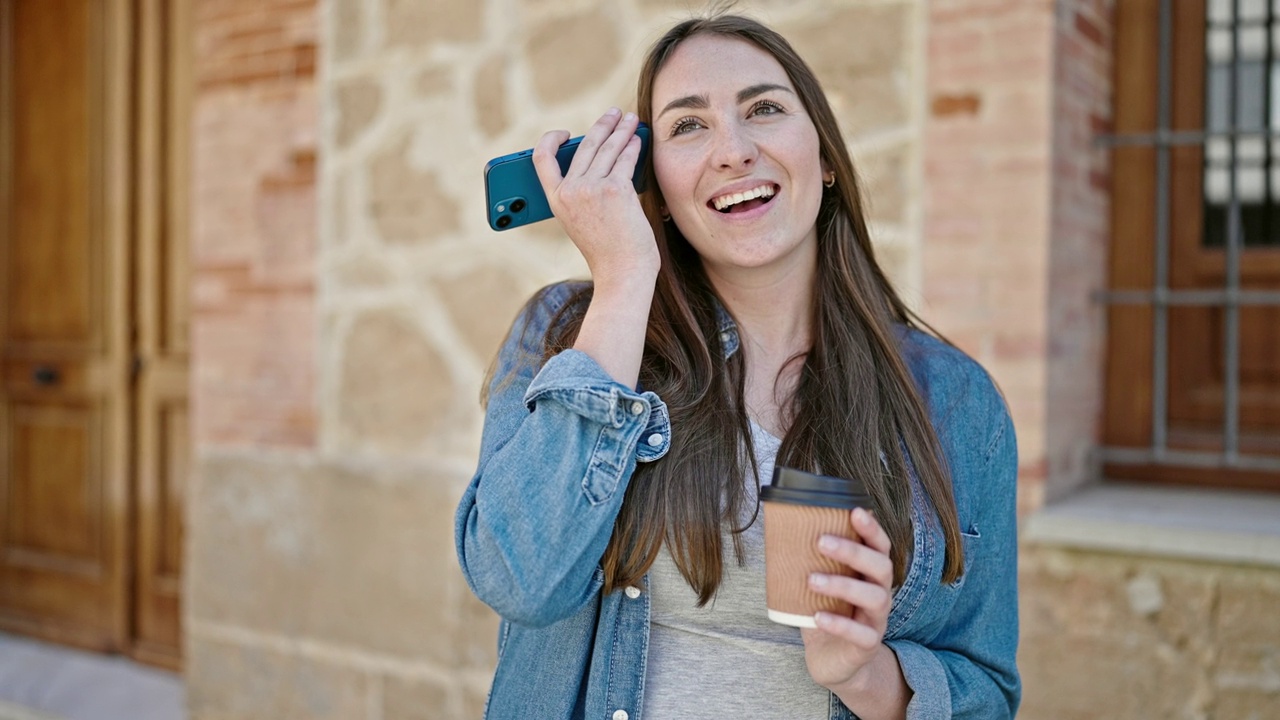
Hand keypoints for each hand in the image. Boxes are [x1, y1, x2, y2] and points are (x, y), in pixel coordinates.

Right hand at [532, 109, 658, 284]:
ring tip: (631, 119)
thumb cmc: (607, 251)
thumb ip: (581, 193)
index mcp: (556, 200)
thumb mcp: (581, 221)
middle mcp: (570, 191)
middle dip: (603, 124)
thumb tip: (600, 157)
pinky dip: (633, 146)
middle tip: (614, 113)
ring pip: (607, 147)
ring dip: (622, 129)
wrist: (622, 272)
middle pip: (584, 145)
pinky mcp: (616, 189)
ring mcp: (592, 189)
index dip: (551, 140)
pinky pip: (625, 159)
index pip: (542, 159)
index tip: (565, 132)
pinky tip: (638, 140)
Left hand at [800, 507, 895, 693]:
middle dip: (853, 551)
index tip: (855, 511)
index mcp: (869, 575)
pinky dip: (840, 624)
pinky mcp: (867, 646)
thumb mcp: (818, 586)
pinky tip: (818, 617)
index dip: (872, 529)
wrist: (833, 661)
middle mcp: (879, 593)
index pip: (879, 547)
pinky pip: (861, 634)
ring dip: (843, 585)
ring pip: (875, 598)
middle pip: (881, 567)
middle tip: (821, 541)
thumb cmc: (825, 613)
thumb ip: (808, 563)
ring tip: (812, 580)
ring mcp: (877, 621)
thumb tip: (778, 531)